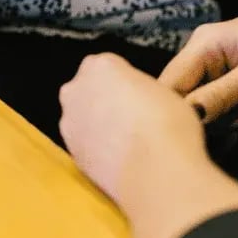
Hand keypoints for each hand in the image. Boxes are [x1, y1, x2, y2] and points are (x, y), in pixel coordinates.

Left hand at [59, 54, 207, 204]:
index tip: (137, 94)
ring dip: (97, 125)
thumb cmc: (168, 126)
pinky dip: (96, 148)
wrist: (156, 171)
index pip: (107, 66)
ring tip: (127, 142)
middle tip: (131, 116)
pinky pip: (84, 143)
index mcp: (101, 66)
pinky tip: (119, 158)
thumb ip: (140, 88)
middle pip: (87, 89)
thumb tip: (140, 98)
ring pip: (82, 117)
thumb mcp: (165, 92)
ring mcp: (69, 121)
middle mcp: (76, 89)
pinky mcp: (70, 151)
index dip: (124, 81)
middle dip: (103, 99)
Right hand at [158, 0, 237, 122]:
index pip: (168, 85)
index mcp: (202, 45)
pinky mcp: (223, 77)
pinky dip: (233, 115)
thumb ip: (223, 96)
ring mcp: (210, 66)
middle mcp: (198, 54)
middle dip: (208, 118)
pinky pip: (215, 105)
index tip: (198, 136)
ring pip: (199, 106)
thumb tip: (186, 117)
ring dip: (225, 118)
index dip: (174, 113)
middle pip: (181, 98)